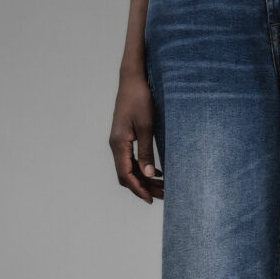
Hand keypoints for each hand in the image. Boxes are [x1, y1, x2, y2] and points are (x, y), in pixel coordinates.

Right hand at [109, 71, 162, 203]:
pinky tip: (156, 172)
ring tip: (162, 187)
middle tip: (163, 195)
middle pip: (127, 175)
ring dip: (145, 179)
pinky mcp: (124, 137)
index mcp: (119, 143)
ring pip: (129, 168)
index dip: (138, 189)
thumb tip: (148, 174)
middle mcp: (116, 145)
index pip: (126, 175)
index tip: (151, 200)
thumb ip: (146, 151)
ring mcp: (119, 141)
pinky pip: (131, 160)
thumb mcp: (147, 126)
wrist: (132, 78)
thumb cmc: (140, 98)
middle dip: (144, 188)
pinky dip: (143, 169)